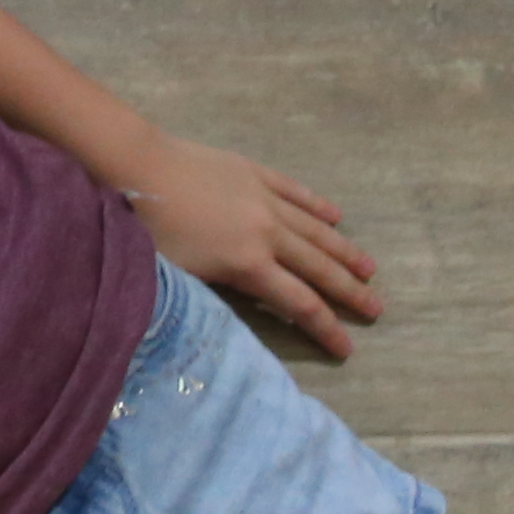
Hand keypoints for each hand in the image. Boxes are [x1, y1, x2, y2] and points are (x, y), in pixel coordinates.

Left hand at [125, 131, 381, 354]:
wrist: (136, 165)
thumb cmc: (148, 227)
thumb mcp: (182, 276)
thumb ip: (217, 295)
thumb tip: (241, 317)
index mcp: (249, 264)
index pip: (300, 304)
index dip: (327, 329)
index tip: (349, 348)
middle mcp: (268, 233)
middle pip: (318, 268)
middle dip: (349, 293)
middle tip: (377, 308)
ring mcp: (264, 198)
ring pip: (315, 230)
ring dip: (344, 251)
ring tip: (369, 268)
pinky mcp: (253, 171)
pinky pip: (295, 192)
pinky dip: (317, 205)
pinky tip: (336, 216)